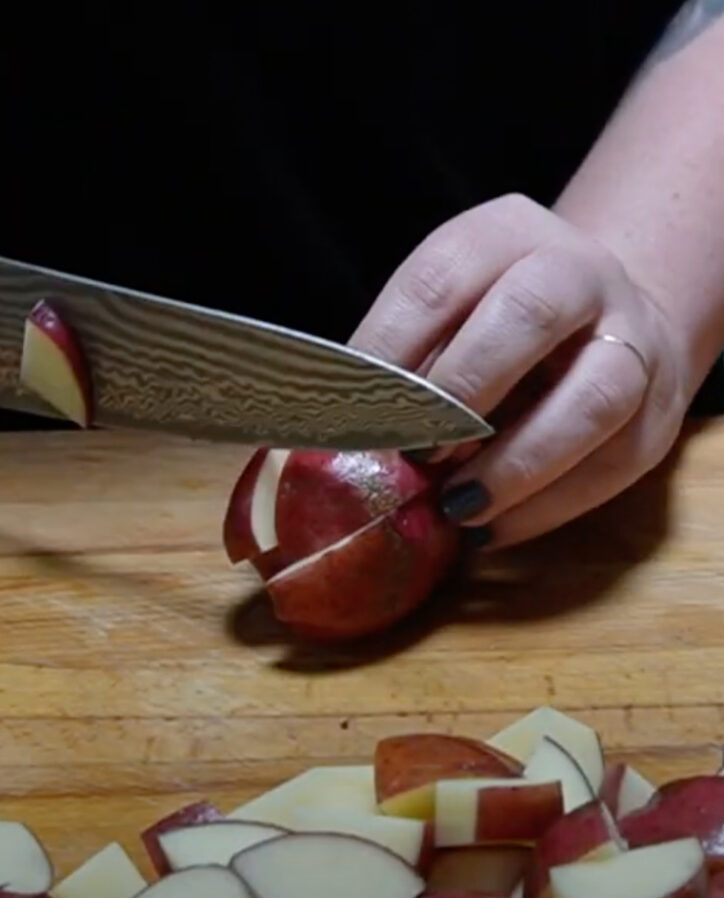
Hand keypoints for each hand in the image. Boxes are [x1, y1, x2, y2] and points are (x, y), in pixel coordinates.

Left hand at [350, 194, 691, 548]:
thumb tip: (352, 433)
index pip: (441, 277)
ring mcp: (633, 341)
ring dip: (516, 463)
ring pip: (592, 399)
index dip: (391, 346)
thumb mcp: (453, 312)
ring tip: (456, 504)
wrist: (608, 319)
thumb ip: (410, 360)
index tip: (353, 411)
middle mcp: (581, 273)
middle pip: (529, 315)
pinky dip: (544, 509)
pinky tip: (490, 530)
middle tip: (415, 451)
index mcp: (507, 233)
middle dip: (461, 391)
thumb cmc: (499, 322)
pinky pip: (610, 467)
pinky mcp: (657, 413)